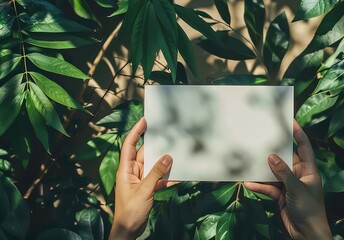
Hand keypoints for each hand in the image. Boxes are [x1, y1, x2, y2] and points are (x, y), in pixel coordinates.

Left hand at [109, 117, 172, 238]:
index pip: (130, 145)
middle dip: (156, 147)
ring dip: (164, 163)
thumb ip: (156, 173)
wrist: (129, 230)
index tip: (144, 121)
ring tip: (177, 155)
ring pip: (154, 166)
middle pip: (145, 154)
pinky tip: (177, 177)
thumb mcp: (144, 191)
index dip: (136, 132)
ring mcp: (140, 180)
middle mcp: (132, 172)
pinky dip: (167, 177)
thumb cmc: (130, 211)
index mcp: (125, 169)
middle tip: (169, 136)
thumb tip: (168, 157)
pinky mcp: (147, 188)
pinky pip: (158, 178)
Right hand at [245, 120, 330, 239]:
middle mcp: (299, 175)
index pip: (304, 146)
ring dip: (264, 169)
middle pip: (286, 158)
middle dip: (274, 150)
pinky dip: (260, 185)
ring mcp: (289, 185)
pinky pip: (269, 187)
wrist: (307, 235)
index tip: (290, 120)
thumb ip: (283, 172)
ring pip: (274, 173)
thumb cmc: (309, 210)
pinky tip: (249, 182)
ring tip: (251, 159)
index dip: (298, 133)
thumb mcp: (297, 189)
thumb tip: (271, 156)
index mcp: (309, 170)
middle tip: (263, 138)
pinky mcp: (281, 196)